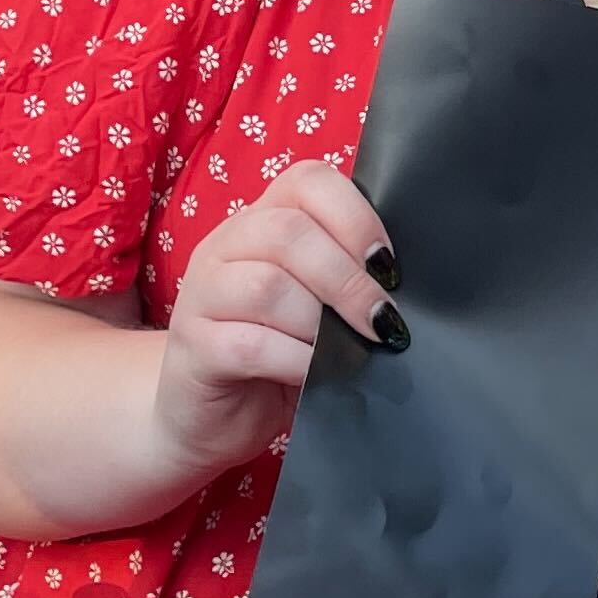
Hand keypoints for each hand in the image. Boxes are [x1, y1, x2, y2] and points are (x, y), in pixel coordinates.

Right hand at [146, 161, 402, 485]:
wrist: (209, 417)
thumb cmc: (278, 353)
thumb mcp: (317, 305)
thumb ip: (348, 277)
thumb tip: (404, 283)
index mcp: (261, 220)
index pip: (307, 180)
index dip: (356, 218)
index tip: (388, 267)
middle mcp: (225, 246)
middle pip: (288, 232)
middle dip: (348, 280)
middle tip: (382, 319)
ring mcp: (202, 295)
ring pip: (267, 286)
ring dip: (321, 322)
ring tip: (345, 351)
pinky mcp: (193, 348)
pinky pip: (249, 344)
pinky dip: (296, 360)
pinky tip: (314, 375)